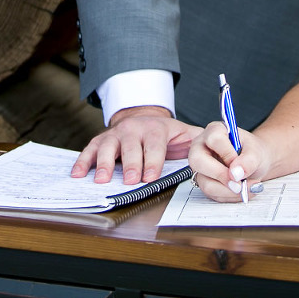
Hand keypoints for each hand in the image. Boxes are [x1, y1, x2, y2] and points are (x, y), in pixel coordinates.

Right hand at [70, 106, 196, 184]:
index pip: (154, 145)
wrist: (143, 117)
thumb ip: (199, 141)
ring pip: (108, 146)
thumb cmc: (166, 134)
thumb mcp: (185, 133)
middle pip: (130, 146)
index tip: (150, 177)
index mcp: (156, 129)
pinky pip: (89, 149)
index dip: (152, 161)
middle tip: (129, 180)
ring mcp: (116, 134)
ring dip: (103, 163)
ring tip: (101, 179)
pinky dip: (82, 161)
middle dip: (130, 164)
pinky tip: (77, 174)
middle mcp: (133, 129)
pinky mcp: (101, 139)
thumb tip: (221, 150)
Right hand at [187, 120, 271, 201]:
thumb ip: (248, 160)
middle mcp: (202, 147)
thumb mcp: (256, 152)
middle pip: (198, 161)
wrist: (254, 163)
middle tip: (239, 185)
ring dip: (229, 190)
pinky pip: (212, 194)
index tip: (240, 165)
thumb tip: (235, 174)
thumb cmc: (253, 152)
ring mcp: (201, 166)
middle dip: (221, 176)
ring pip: (206, 183)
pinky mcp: (204, 181)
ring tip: (247, 187)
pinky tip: (241, 190)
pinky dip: (229, 196)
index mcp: (214, 131)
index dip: (227, 154)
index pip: (214, 139)